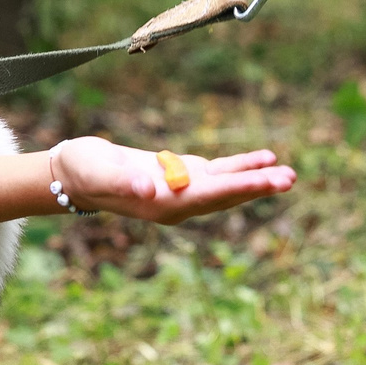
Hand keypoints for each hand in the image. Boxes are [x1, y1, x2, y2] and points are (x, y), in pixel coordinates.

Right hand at [52, 137, 296, 225]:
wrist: (74, 174)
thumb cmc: (83, 171)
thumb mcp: (98, 173)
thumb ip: (123, 182)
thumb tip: (149, 190)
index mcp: (164, 205)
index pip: (210, 196)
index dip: (240, 188)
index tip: (267, 182)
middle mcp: (179, 203)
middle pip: (226, 195)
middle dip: (258, 187)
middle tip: (291, 178)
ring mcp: (183, 190)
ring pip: (228, 185)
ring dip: (257, 180)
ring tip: (289, 174)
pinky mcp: (182, 175)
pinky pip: (219, 173)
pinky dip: (241, 167)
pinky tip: (264, 159)